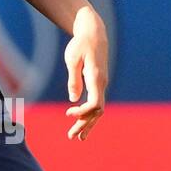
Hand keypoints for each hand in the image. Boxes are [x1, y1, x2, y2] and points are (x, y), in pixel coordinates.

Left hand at [64, 6, 107, 140]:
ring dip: (88, 123)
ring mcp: (102, 84)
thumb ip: (73, 79)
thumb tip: (73, 99)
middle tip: (72, 137)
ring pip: (98, 109)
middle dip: (85, 124)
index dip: (82, 112)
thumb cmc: (81, 44)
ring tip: (78, 138)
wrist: (94, 32)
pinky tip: (82, 122)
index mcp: (96, 78)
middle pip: (97, 111)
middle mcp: (102, 83)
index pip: (94, 103)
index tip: (68, 113)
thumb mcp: (72, 59)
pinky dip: (89, 114)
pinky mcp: (98, 83)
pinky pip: (96, 103)